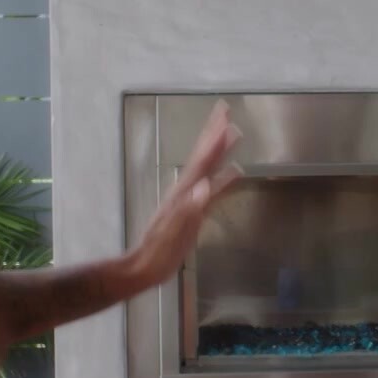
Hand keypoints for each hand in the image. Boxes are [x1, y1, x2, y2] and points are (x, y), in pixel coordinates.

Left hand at [120, 100, 242, 293]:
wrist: (144, 267)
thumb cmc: (159, 253)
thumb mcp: (174, 233)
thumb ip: (189, 209)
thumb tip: (206, 186)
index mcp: (183, 193)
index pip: (202, 161)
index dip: (214, 140)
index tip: (225, 117)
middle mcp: (186, 190)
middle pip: (202, 156)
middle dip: (213, 133)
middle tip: (224, 110)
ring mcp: (189, 199)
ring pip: (207, 167)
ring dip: (218, 149)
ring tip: (231, 131)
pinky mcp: (193, 211)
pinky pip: (212, 188)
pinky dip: (224, 177)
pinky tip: (233, 173)